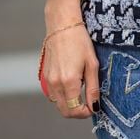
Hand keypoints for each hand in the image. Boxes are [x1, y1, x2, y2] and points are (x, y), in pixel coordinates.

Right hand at [44, 0, 99, 118]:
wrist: (62, 25)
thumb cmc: (80, 41)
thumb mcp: (92, 63)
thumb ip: (93, 88)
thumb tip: (95, 106)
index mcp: (68, 82)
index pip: (75, 110)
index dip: (85, 113)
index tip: (93, 107)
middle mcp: (55, 84)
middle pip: (65, 111)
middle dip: (77, 111)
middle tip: (88, 102)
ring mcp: (47, 81)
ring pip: (58, 103)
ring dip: (69, 103)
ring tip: (81, 89)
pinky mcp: (44, 76)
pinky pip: (52, 94)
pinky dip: (61, 95)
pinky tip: (71, 83)